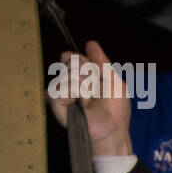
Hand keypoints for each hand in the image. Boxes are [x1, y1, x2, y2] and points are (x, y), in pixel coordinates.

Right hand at [48, 41, 132, 155]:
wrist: (113, 130)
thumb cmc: (115, 110)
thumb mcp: (114, 81)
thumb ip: (102, 61)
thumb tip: (90, 43)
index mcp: (80, 77)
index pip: (73, 57)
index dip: (83, 61)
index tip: (95, 72)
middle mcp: (68, 83)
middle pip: (71, 63)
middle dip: (89, 75)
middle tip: (95, 91)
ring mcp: (61, 94)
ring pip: (67, 74)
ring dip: (85, 86)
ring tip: (89, 100)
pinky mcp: (56, 104)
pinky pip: (59, 88)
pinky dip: (74, 93)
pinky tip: (80, 103)